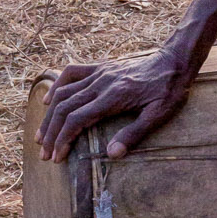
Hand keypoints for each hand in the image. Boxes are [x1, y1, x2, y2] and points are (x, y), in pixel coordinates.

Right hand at [37, 51, 192, 162]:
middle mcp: (101, 83)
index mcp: (114, 96)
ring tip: (41, 136)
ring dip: (49, 115)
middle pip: (65, 108)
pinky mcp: (101, 66)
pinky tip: (49, 100)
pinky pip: (71, 72)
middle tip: (44, 154)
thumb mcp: (159, 114)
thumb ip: (134, 133)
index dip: (63, 140)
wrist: (175, 60)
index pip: (78, 119)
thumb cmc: (170, 89)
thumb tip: (111, 154)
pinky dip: (56, 86)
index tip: (56, 157)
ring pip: (64, 92)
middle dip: (51, 133)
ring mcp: (100, 72)